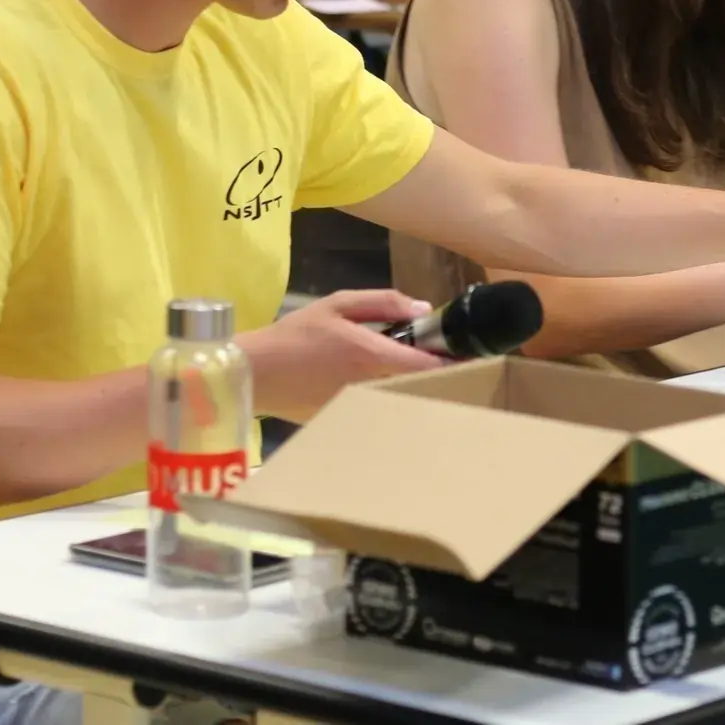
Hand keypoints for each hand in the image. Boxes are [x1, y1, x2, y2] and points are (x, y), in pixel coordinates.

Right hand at [240, 289, 442, 419]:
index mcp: (369, 354)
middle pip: (417, 386)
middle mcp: (368, 385)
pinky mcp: (345, 422)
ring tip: (419, 379)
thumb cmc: (295, 333)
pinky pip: (376, 411)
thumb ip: (383, 303)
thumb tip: (424, 309)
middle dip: (436, 377)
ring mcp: (358, 408)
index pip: (424, 364)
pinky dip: (386, 401)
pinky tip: (384, 392)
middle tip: (448, 366)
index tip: (470, 356)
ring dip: (412, 391)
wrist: (254, 373)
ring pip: (399, 401)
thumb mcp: (337, 305)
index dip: (451, 362)